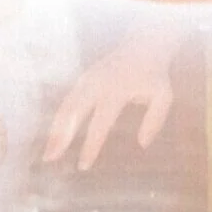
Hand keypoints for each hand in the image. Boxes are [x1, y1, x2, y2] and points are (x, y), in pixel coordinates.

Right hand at [43, 30, 179, 170]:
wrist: (143, 45)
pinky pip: (67, 100)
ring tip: (48, 153)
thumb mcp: (163, 96)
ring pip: (65, 106)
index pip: (100, 123)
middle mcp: (97, 84)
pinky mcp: (83, 78)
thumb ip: (154, 120)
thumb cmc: (154, 75)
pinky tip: (54, 136)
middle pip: (73, 113)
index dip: (90, 145)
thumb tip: (142, 144)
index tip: (83, 166)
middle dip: (60, 136)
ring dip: (54, 129)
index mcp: (116, 90)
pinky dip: (59, 119)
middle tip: (50, 159)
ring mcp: (87, 79)